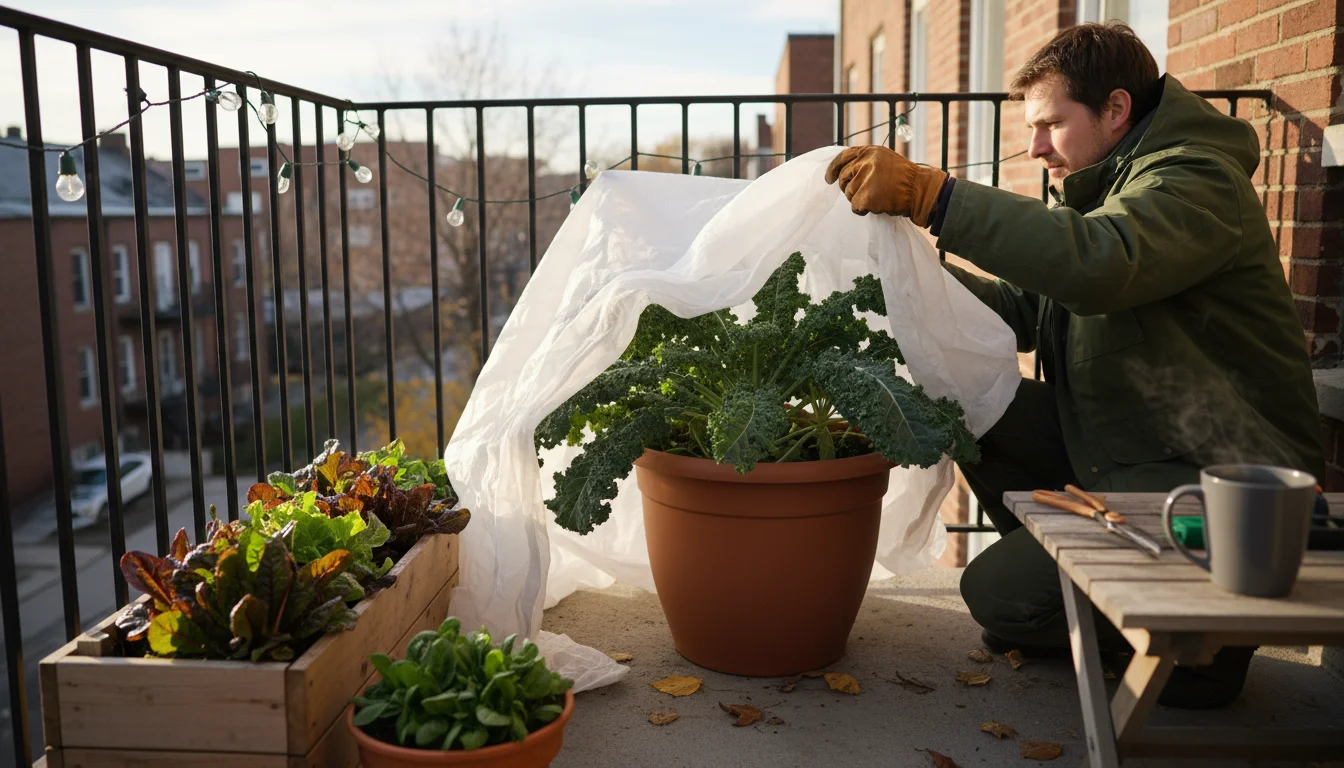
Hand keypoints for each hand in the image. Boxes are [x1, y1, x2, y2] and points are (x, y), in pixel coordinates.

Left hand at [824, 146, 947, 226]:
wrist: (919, 190)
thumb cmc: (903, 178)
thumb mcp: (883, 160)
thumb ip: (864, 162)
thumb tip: (842, 171)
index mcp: (869, 151)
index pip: (842, 157)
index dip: (833, 169)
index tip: (828, 179)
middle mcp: (865, 162)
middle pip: (843, 178)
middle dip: (848, 188)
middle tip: (862, 193)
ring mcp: (865, 179)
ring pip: (849, 194)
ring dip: (859, 199)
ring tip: (876, 197)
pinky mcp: (866, 196)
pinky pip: (855, 206)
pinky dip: (863, 210)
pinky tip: (876, 205)